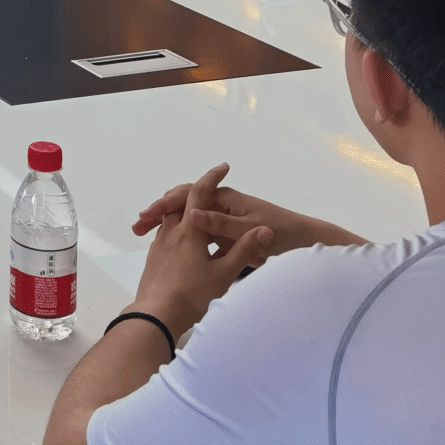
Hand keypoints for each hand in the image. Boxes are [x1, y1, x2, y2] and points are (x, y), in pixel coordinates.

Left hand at [130, 164, 272, 337]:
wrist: (155, 315)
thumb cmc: (192, 295)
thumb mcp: (224, 274)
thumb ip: (243, 249)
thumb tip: (265, 230)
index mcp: (189, 230)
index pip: (200, 193)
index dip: (212, 177)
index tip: (224, 167)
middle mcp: (171, 231)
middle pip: (180, 202)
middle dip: (196, 192)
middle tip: (210, 186)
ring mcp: (159, 245)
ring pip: (171, 218)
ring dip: (184, 211)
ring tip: (199, 214)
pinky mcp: (154, 259)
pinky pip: (165, 234)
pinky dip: (177, 229)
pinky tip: (185, 242)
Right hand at [132, 173, 359, 259]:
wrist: (306, 242)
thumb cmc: (282, 233)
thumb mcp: (251, 230)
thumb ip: (222, 225)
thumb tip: (192, 214)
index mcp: (225, 198)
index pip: (188, 195)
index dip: (165, 205)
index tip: (146, 216)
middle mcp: (221, 204)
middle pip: (183, 205)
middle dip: (160, 213)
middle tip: (138, 227)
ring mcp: (223, 218)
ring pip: (188, 219)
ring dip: (168, 225)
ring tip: (146, 236)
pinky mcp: (226, 234)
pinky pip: (198, 232)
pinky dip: (182, 237)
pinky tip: (170, 249)